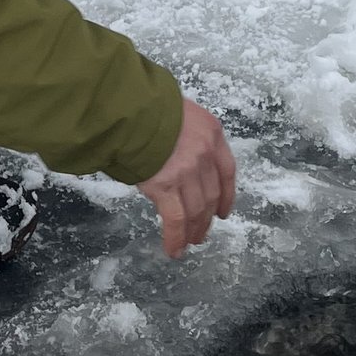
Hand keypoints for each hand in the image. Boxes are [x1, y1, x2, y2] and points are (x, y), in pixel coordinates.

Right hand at [137, 96, 235, 257]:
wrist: (128, 107)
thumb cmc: (145, 105)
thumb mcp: (178, 112)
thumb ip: (184, 136)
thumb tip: (174, 159)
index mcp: (212, 132)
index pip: (227, 171)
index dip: (226, 195)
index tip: (223, 211)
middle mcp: (205, 153)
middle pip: (210, 194)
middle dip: (207, 218)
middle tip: (201, 233)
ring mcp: (187, 171)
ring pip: (196, 210)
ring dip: (193, 230)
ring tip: (189, 243)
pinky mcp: (166, 186)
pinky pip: (176, 219)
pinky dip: (176, 238)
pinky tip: (174, 251)